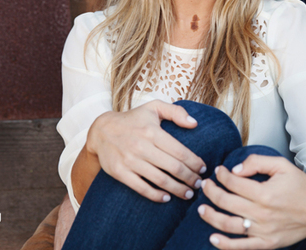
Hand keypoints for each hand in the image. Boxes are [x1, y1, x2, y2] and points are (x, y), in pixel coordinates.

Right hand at [87, 100, 206, 202]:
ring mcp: (130, 161)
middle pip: (173, 168)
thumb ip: (176, 112)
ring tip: (188, 193)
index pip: (180, 151)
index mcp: (152, 132)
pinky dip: (156, 195)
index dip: (194, 162)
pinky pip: (142, 188)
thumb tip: (195, 124)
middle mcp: (141, 146)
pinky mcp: (120, 173)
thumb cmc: (133, 120)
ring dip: (178, 189)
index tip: (203, 169)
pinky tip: (167, 197)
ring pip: (160, 180)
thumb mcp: (153, 108)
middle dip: (190, 178)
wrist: (101, 131)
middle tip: (199, 184)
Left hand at [197, 155, 305, 248]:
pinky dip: (224, 244)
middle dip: (211, 192)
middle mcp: (262, 214)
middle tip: (205, 185)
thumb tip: (236, 169)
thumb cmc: (300, 187)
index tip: (218, 171)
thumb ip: (257, 162)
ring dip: (210, 217)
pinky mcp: (266, 243)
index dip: (221, 175)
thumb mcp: (281, 165)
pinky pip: (241, 247)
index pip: (233, 183)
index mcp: (265, 193)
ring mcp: (263, 231)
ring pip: (228, 225)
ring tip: (201, 208)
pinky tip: (213, 237)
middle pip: (226, 202)